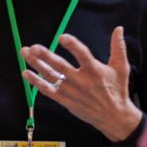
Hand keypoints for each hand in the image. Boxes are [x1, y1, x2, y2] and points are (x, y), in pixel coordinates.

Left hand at [21, 27, 142, 141]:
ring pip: (51, 77)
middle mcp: (82, 81)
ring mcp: (72, 92)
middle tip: (33, 47)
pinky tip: (26, 73)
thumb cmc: (117, 89)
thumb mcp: (121, 68)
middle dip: (45, 56)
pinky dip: (36, 82)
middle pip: (60, 67)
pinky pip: (48, 91)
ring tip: (25, 53)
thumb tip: (119, 29)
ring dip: (36, 65)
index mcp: (96, 71)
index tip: (62, 37)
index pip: (83, 55)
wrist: (114, 117)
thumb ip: (118, 47)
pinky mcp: (66, 101)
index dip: (73, 46)